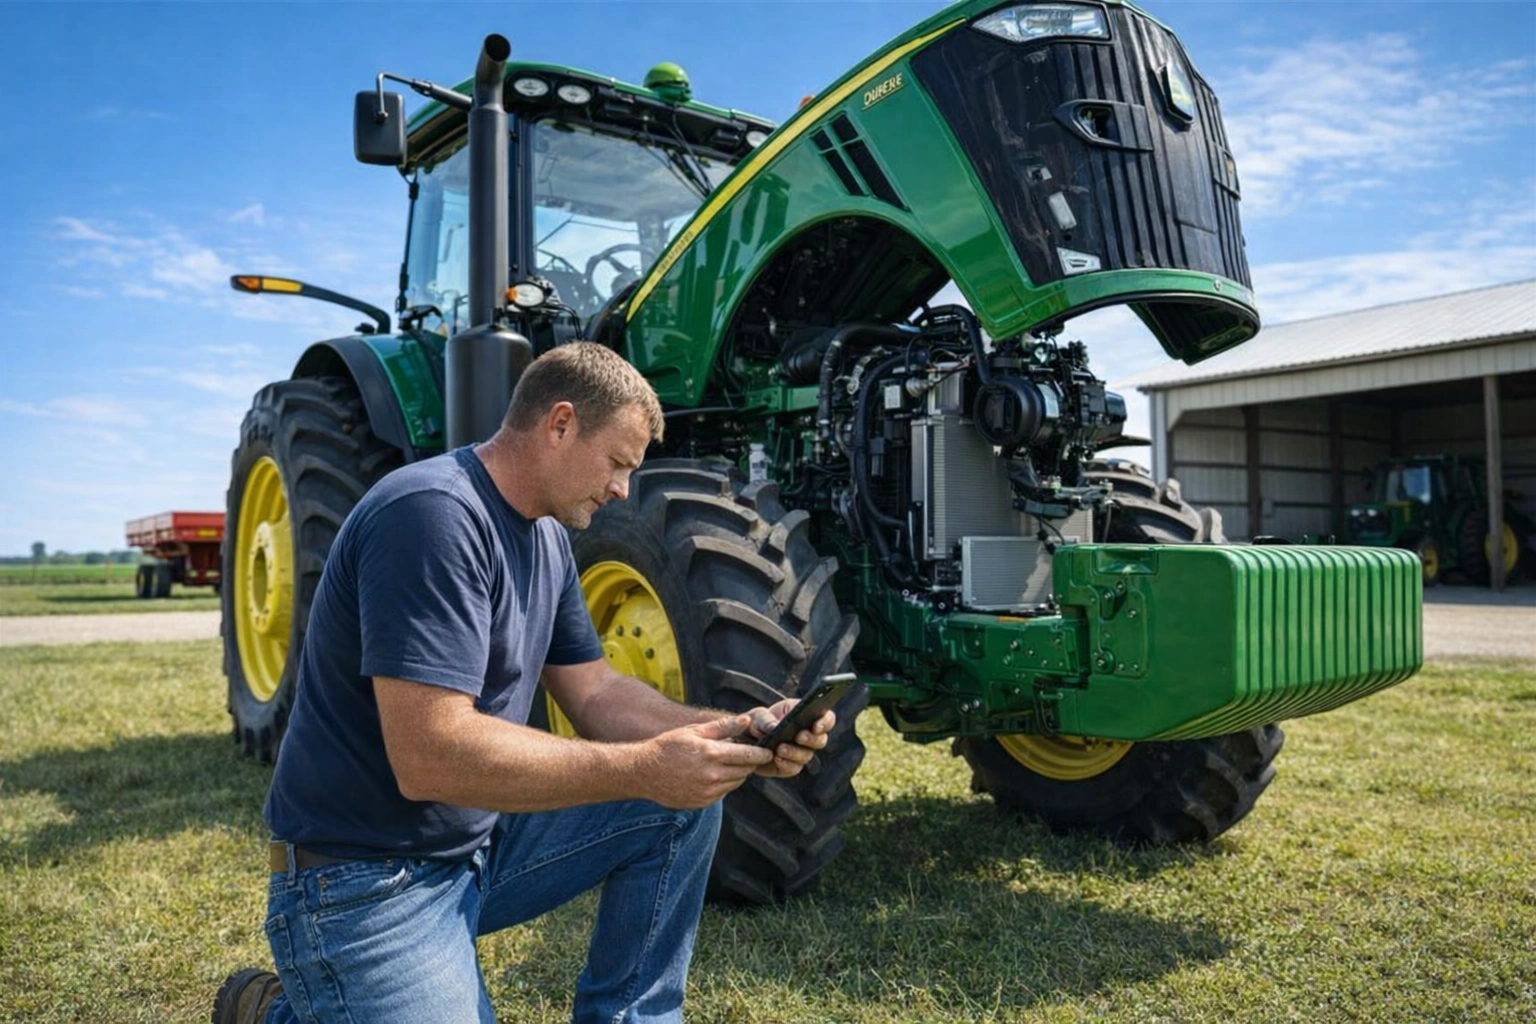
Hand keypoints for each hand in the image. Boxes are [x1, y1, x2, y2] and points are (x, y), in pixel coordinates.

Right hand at [634, 714, 774, 808]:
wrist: (644, 772)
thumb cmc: (669, 746)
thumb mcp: (694, 731)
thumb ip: (724, 727)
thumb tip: (747, 720)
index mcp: (711, 754)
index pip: (748, 756)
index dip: (761, 754)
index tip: (769, 751)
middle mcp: (711, 776)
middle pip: (744, 771)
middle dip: (749, 762)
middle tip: (748, 753)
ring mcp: (707, 792)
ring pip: (735, 783)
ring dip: (737, 773)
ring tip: (727, 762)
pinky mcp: (702, 802)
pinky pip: (723, 793)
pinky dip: (724, 784)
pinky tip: (713, 774)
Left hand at [747, 698, 834, 778]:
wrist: (745, 741)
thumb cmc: (756, 723)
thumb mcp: (759, 716)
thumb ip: (766, 719)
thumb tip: (774, 727)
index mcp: (807, 716)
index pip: (826, 719)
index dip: (825, 722)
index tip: (816, 725)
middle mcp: (808, 735)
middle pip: (821, 740)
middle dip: (811, 739)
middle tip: (799, 737)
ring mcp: (801, 753)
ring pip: (807, 756)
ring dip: (795, 752)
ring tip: (780, 749)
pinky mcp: (790, 766)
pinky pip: (794, 768)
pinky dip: (786, 764)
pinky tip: (777, 759)